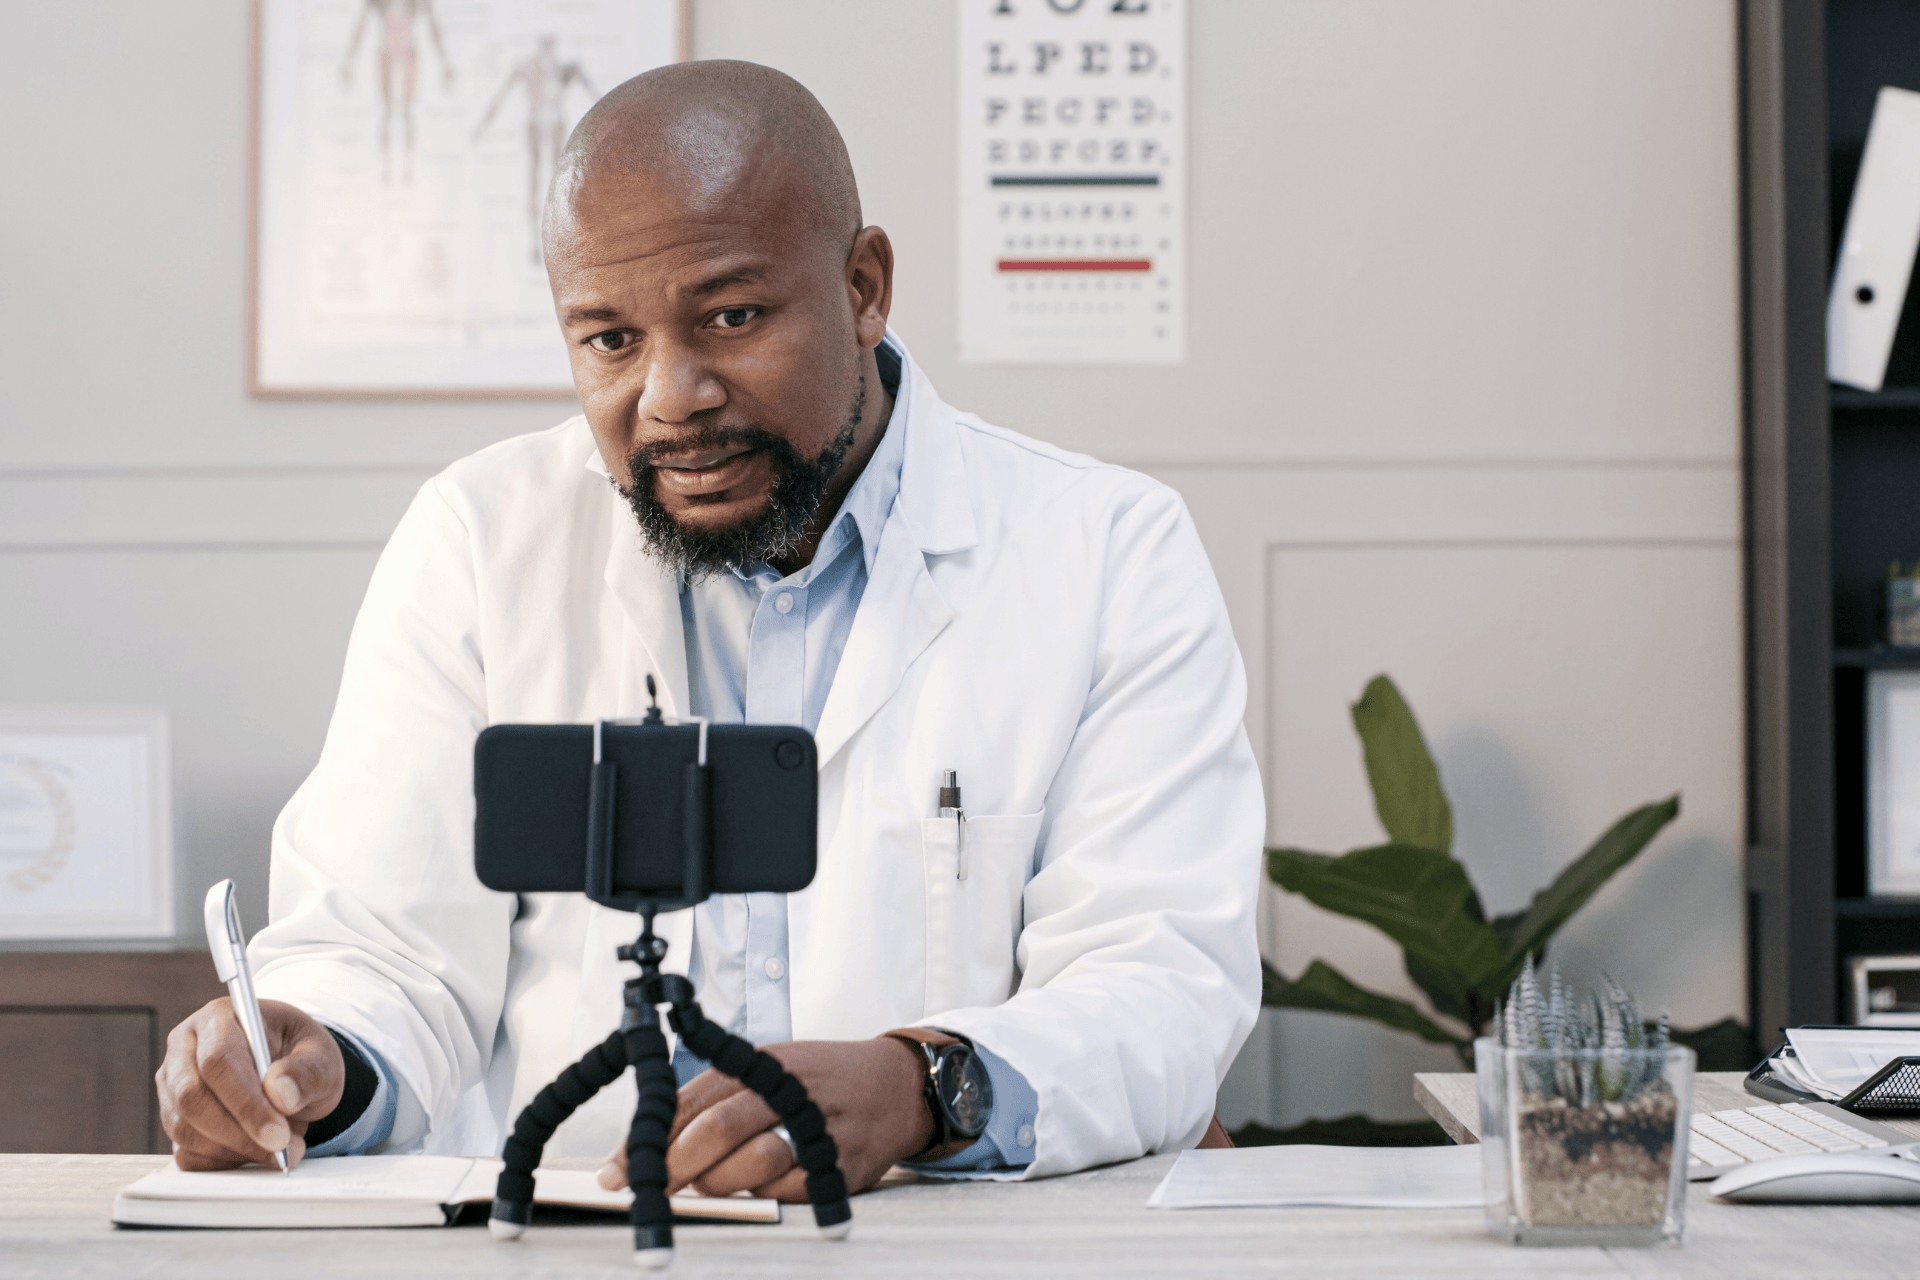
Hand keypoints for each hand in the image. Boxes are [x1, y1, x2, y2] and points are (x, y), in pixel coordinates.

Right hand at [157, 998, 344, 1171]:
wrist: (290, 1074)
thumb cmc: (302, 1056)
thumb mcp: (321, 1056)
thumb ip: (307, 1072)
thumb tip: (280, 1095)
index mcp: (220, 1017)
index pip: (218, 1060)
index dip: (245, 1102)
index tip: (278, 1134)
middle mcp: (185, 1047)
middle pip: (192, 1097)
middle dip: (239, 1132)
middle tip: (282, 1150)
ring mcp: (172, 1085)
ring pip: (184, 1128)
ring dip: (233, 1149)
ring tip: (280, 1150)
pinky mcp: (173, 1118)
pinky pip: (185, 1151)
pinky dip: (221, 1161)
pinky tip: (254, 1152)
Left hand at [596, 1038, 931, 1202]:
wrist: (895, 1087)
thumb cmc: (817, 1082)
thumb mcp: (767, 1069)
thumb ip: (713, 1101)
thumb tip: (648, 1149)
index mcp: (763, 1061)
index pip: (693, 1098)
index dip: (648, 1139)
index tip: (616, 1171)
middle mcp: (789, 1089)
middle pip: (718, 1131)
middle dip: (675, 1167)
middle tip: (650, 1191)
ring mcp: (817, 1128)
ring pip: (749, 1167)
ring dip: (718, 1184)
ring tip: (713, 1183)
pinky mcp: (839, 1167)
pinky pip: (783, 1193)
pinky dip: (761, 1196)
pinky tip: (759, 1186)